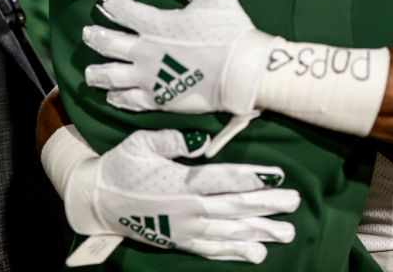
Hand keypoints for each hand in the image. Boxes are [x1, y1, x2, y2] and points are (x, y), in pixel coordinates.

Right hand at [67, 129, 299, 262]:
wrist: (97, 201)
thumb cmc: (121, 166)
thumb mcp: (140, 144)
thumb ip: (171, 139)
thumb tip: (201, 139)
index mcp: (181, 182)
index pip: (225, 179)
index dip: (254, 178)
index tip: (279, 176)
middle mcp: (188, 209)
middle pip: (235, 207)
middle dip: (268, 205)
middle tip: (295, 202)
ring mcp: (185, 229)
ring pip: (230, 232)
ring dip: (260, 232)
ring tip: (286, 233)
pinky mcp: (180, 242)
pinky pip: (212, 249)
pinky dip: (234, 252)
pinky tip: (256, 254)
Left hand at [84, 0, 281, 114]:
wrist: (242, 71)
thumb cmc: (229, 31)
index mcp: (156, 24)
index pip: (124, 11)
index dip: (112, 5)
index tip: (107, 3)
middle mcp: (145, 51)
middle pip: (109, 44)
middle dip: (96, 37)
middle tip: (89, 34)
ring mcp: (149, 78)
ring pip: (112, 76)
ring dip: (97, 72)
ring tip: (90, 72)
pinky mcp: (158, 99)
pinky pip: (129, 100)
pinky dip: (117, 97)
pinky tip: (112, 96)